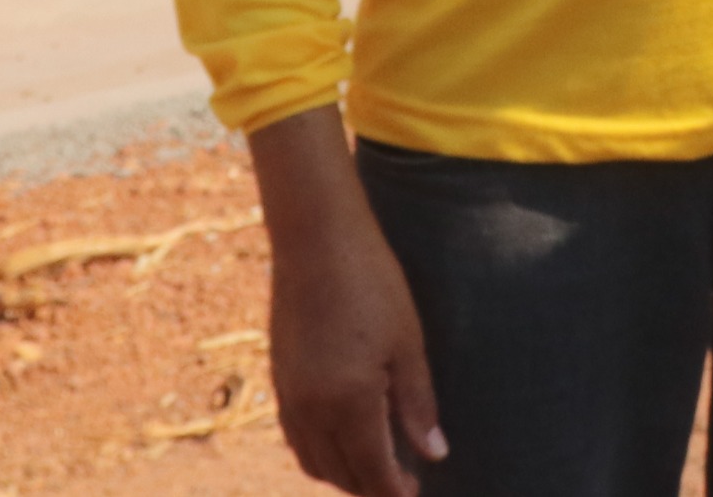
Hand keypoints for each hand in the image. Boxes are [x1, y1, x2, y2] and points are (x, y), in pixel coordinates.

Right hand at [248, 110, 445, 496]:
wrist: (316, 241)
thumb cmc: (374, 285)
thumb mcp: (408, 344)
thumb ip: (418, 405)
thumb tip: (434, 455)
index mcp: (349, 403)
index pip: (372, 471)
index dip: (395, 491)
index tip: (416, 493)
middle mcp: (311, 409)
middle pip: (340, 473)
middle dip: (370, 487)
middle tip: (403, 482)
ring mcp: (289, 396)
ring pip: (313, 460)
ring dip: (343, 473)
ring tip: (377, 465)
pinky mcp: (278, 380)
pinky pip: (296, 437)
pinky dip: (319, 451)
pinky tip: (343, 438)